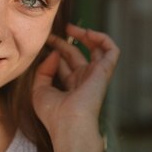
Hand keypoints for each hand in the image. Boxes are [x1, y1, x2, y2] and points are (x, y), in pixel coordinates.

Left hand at [32, 23, 119, 144]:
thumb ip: (43, 71)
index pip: (65, 63)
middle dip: (65, 42)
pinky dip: (103, 38)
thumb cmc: (54, 114)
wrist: (69, 124)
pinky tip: (87, 32)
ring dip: (85, 35)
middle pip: (77, 54)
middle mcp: (84, 79)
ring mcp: (96, 75)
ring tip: (70, 27)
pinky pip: (112, 50)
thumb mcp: (39, 90)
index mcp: (71, 86)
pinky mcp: (105, 71)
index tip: (45, 41)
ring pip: (97, 49)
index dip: (56, 50)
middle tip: (52, 33)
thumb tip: (54, 54)